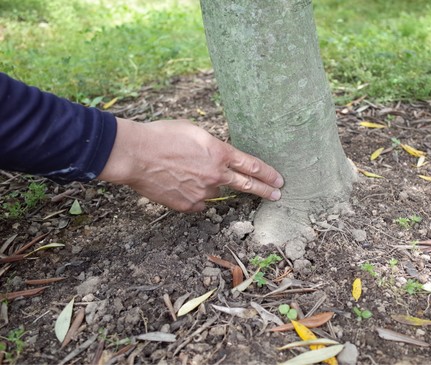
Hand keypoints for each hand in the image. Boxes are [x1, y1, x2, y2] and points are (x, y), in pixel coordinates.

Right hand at [98, 118, 283, 211]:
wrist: (135, 155)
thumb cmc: (162, 136)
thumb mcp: (195, 132)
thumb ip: (213, 147)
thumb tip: (220, 157)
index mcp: (220, 153)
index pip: (253, 166)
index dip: (268, 174)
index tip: (279, 180)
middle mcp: (216, 175)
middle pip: (247, 185)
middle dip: (265, 190)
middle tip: (277, 195)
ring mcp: (203, 192)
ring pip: (215, 191)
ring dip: (208, 183)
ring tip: (186, 172)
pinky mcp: (188, 205)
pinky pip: (198, 202)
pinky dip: (194, 195)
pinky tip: (179, 184)